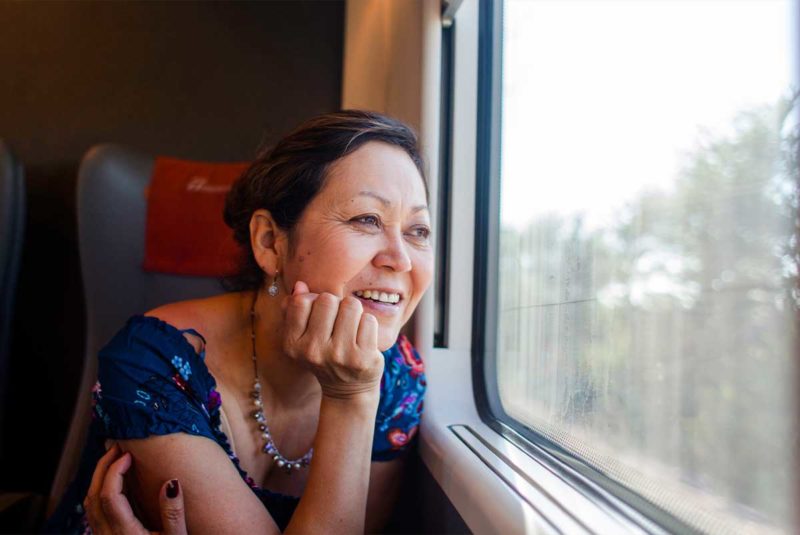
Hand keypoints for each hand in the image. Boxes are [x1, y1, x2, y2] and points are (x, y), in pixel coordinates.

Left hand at [83, 443, 186, 534]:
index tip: (128, 455)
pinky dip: (100, 490)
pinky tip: (116, 483)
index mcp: (124, 532)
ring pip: (90, 503)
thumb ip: (173, 513)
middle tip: (117, 448)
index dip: (115, 471)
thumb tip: (171, 483)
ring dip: (99, 478)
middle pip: (93, 496)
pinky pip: (94, 511)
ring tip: (115, 460)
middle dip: (103, 467)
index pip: (109, 495)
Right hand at [282, 280, 383, 399]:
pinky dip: (368, 325)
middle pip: (327, 299)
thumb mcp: (303, 337)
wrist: (348, 389)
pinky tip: (363, 339)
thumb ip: (295, 309)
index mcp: (292, 344)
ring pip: (350, 305)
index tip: (320, 317)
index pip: (301, 301)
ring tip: (351, 329)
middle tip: (338, 324)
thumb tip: (300, 285)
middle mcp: (312, 351)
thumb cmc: (325, 354)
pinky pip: (368, 320)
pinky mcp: (362, 357)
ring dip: (354, 312)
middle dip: (336, 305)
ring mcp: (338, 355)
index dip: (314, 302)